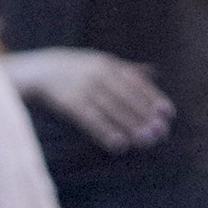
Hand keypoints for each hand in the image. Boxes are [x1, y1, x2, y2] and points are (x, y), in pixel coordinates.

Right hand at [6, 49, 173, 150]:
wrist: (40, 69)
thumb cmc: (76, 69)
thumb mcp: (100, 63)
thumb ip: (126, 69)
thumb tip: (154, 72)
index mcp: (108, 64)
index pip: (135, 82)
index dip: (152, 97)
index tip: (167, 113)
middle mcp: (97, 73)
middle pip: (126, 97)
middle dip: (144, 115)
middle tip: (160, 133)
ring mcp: (83, 87)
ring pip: (111, 109)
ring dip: (129, 126)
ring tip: (145, 141)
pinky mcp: (68, 102)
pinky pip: (90, 119)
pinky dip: (105, 131)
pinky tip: (119, 144)